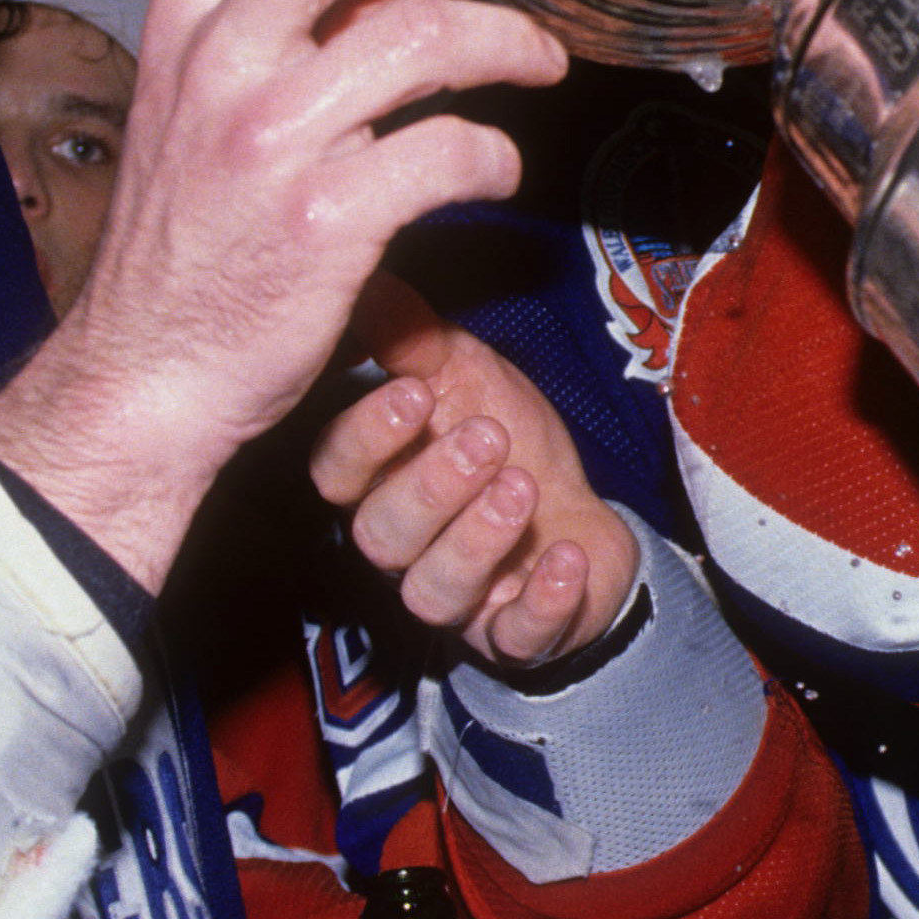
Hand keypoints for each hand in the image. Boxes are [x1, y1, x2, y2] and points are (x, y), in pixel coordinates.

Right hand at [0, 0, 567, 588]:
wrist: (146, 381)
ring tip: (541, 55)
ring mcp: (271, 141)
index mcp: (184, 30)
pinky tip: (495, 165)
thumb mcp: (206, 116)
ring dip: (501, 35)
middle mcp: (221, 67)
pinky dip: (490, 152)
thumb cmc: (187, 252)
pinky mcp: (325, 219)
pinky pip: (443, 151)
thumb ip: (284, 37)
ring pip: (410, 35)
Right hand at [315, 274, 639, 665]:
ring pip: (434, 591)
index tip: (413, 395)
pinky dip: (541, 603)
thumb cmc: (508, 441)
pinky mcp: (512, 637)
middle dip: (431, 486)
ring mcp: (456, 599)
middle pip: (381, 535)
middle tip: (488, 438)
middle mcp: (402, 548)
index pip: (338, 472)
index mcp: (377, 481)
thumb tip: (368, 278)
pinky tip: (566, 560)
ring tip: (523, 487)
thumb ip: (414, 340)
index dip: (366, 439)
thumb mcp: (467, 374)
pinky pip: (515, 640)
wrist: (580, 517)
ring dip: (479, 538)